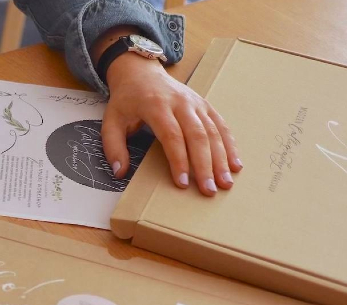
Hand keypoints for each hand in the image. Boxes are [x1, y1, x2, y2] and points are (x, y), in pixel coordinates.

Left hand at [102, 54, 241, 195]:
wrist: (140, 72)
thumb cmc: (126, 100)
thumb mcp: (110, 121)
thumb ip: (113, 147)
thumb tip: (119, 172)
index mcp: (156, 106)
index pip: (172, 136)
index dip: (179, 160)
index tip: (182, 183)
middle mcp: (180, 103)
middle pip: (198, 135)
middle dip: (205, 165)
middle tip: (209, 190)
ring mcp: (196, 103)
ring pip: (213, 132)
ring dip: (221, 159)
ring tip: (225, 182)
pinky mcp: (205, 105)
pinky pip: (221, 125)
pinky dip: (230, 145)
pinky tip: (235, 164)